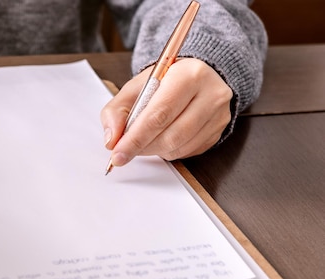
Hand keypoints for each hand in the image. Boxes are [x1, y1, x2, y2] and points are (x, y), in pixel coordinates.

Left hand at [101, 58, 232, 166]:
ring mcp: (218, 115)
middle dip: (142, 147)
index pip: (159, 114)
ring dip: (154, 150)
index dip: (135, 138)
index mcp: (188, 75)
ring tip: (144, 140)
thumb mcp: (136, 87)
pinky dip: (168, 151)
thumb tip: (111, 140)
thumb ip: (117, 111)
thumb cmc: (165, 81)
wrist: (196, 77)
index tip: (118, 153)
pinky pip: (187, 152)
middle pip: (170, 135)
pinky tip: (162, 138)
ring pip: (178, 147)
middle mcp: (210, 94)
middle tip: (124, 152)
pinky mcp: (218, 130)